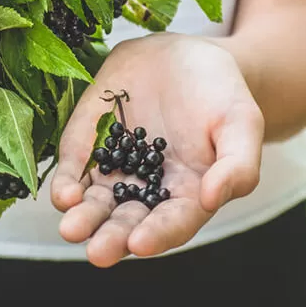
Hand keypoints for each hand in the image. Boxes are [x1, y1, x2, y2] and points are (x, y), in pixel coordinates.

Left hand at [50, 33, 263, 265]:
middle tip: (97, 252)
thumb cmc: (220, 93)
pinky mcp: (88, 143)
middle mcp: (147, 189)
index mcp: (188, 194)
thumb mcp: (241, 122)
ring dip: (83, 218)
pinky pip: (75, 169)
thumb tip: (212, 199)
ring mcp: (114, 167)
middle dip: (111, 238)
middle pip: (127, 222)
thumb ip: (237, 165)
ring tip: (71, 227)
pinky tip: (63, 194)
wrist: (185, 55)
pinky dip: (66, 183)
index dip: (158, 235)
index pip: (172, 223)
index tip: (140, 243)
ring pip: (95, 203)